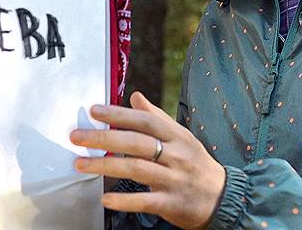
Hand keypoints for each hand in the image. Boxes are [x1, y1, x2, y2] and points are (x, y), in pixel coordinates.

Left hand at [70, 91, 225, 229]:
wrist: (224, 197)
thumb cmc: (196, 163)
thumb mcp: (181, 136)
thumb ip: (156, 117)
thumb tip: (135, 97)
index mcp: (177, 136)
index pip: (145, 120)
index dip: (119, 114)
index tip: (95, 110)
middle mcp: (176, 155)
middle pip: (136, 143)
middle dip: (104, 138)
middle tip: (77, 136)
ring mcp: (174, 179)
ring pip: (136, 169)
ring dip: (105, 166)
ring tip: (81, 164)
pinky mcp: (171, 203)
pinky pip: (145, 201)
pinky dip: (124, 200)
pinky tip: (106, 198)